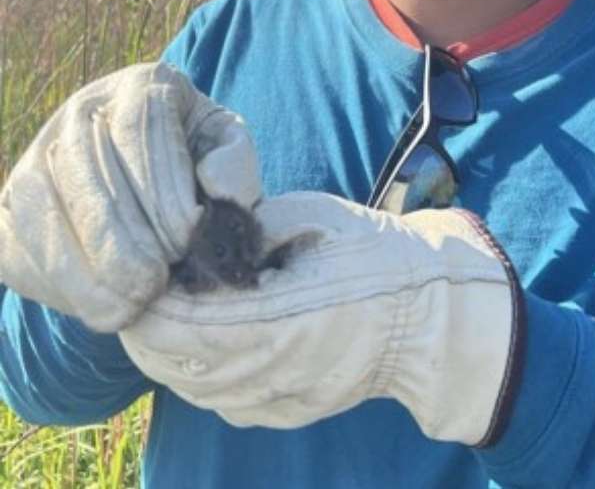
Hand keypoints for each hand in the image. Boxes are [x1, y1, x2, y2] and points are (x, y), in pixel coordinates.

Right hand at [0, 62, 261, 331]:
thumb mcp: (227, 151)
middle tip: (156, 284)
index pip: (137, 128)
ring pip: (44, 210)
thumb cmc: (197, 159)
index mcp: (140, 87)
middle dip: (121, 239)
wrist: (150, 177)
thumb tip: (216, 182)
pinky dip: (56, 281)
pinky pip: (19, 242)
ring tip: (130, 303)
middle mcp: (81, 111)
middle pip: (85, 173)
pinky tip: (100, 305)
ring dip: (86, 267)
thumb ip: (235, 161)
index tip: (185, 241)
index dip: (159, 190)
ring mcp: (38, 154)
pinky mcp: (12, 202)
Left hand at [119, 192, 523, 446]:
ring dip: (168, 361)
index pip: (197, 324)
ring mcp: (291, 396)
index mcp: (292, 313)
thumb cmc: (370, 252)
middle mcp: (286, 366)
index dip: (157, 308)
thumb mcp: (313, 216)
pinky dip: (200, 380)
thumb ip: (251, 226)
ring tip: (154, 325)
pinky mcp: (295, 411)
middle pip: (189, 365)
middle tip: (134, 302)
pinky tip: (194, 351)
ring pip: (202, 391)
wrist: (426, 311)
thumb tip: (199, 237)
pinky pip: (229, 404)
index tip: (140, 280)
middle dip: (150, 336)